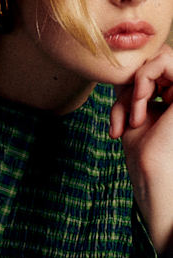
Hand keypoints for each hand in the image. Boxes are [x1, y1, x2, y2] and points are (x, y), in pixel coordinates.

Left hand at [110, 44, 172, 256]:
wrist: (152, 175)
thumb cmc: (143, 156)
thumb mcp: (133, 117)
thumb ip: (133, 93)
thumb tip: (124, 72)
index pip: (147, 78)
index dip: (126, 98)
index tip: (116, 130)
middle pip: (151, 67)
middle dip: (129, 92)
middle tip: (123, 123)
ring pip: (159, 59)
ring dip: (136, 88)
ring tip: (134, 118)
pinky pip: (164, 60)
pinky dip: (142, 81)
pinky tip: (140, 112)